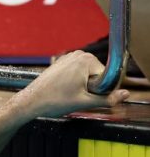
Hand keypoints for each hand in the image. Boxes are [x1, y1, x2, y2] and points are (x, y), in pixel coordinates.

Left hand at [13, 50, 129, 118]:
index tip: (84, 95)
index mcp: (86, 59)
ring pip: (87, 77)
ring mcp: (69, 58)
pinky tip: (63, 90)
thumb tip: (125, 94)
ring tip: (67, 93)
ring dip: (83, 87)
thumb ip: (108, 98)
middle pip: (97, 75)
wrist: (30, 102)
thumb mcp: (85, 102)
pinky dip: (74, 84)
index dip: (99, 90)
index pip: (107, 77)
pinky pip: (77, 75)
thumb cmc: (53, 101)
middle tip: (74, 95)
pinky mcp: (61, 64)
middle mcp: (78, 54)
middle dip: (91, 88)